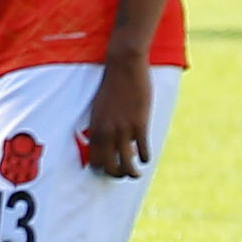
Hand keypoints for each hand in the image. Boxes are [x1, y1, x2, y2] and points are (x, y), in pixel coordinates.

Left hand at [81, 55, 155, 181]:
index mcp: (95, 127)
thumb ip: (102, 124)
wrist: (123, 67)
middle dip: (116, 174)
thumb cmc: (112, 85)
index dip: (102, 168)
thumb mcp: (100, 107)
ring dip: (132, 173)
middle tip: (123, 175)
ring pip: (126, 163)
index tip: (109, 169)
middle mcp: (106, 131)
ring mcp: (123, 129)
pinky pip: (143, 150)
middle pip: (109, 165)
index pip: (95, 158)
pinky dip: (145, 158)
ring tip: (136, 174)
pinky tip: (146, 158)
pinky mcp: (140, 124)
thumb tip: (107, 139)